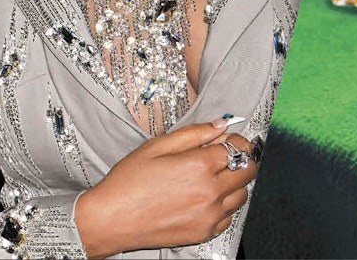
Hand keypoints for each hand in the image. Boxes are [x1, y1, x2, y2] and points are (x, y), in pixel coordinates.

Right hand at [75, 120, 257, 257]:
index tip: (229, 140)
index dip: (236, 140)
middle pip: (248, 170)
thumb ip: (194, 133)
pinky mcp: (204, 232)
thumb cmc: (127, 184)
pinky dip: (224, 207)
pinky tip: (205, 200)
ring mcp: (209, 215)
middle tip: (226, 158)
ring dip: (234, 184)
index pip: (239, 148)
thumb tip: (220, 124)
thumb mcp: (157, 147)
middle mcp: (209, 191)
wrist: (109, 220)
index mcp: (200, 166)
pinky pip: (229, 217)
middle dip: (241, 160)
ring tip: (213, 179)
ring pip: (242, 194)